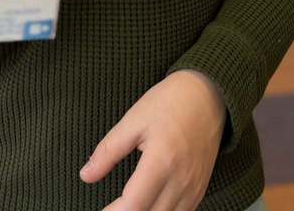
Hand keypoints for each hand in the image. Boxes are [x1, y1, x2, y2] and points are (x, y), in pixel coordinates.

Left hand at [80, 71, 225, 210]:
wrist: (207, 94)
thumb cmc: (170, 102)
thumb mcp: (133, 120)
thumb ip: (108, 151)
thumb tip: (86, 175)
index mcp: (162, 162)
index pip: (134, 205)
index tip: (101, 210)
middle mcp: (181, 181)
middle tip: (110, 208)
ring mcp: (194, 188)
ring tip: (126, 207)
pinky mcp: (200, 189)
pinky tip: (150, 205)